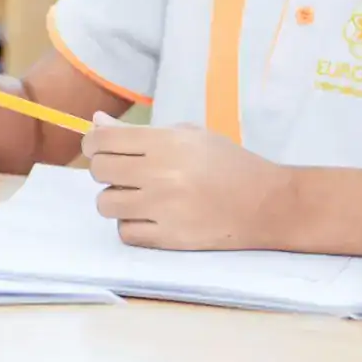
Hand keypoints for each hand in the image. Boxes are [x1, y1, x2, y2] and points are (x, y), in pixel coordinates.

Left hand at [83, 114, 293, 250]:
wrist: (268, 204)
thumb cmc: (229, 164)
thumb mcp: (190, 135)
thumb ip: (140, 132)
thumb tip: (95, 123)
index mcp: (166, 143)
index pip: (104, 140)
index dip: (93, 142)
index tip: (100, 147)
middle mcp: (161, 174)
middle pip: (99, 171)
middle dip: (105, 169)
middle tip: (125, 172)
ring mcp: (163, 209)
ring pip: (105, 204)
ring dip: (116, 199)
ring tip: (139, 196)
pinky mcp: (169, 239)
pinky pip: (125, 232)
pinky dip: (132, 224)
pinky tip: (150, 216)